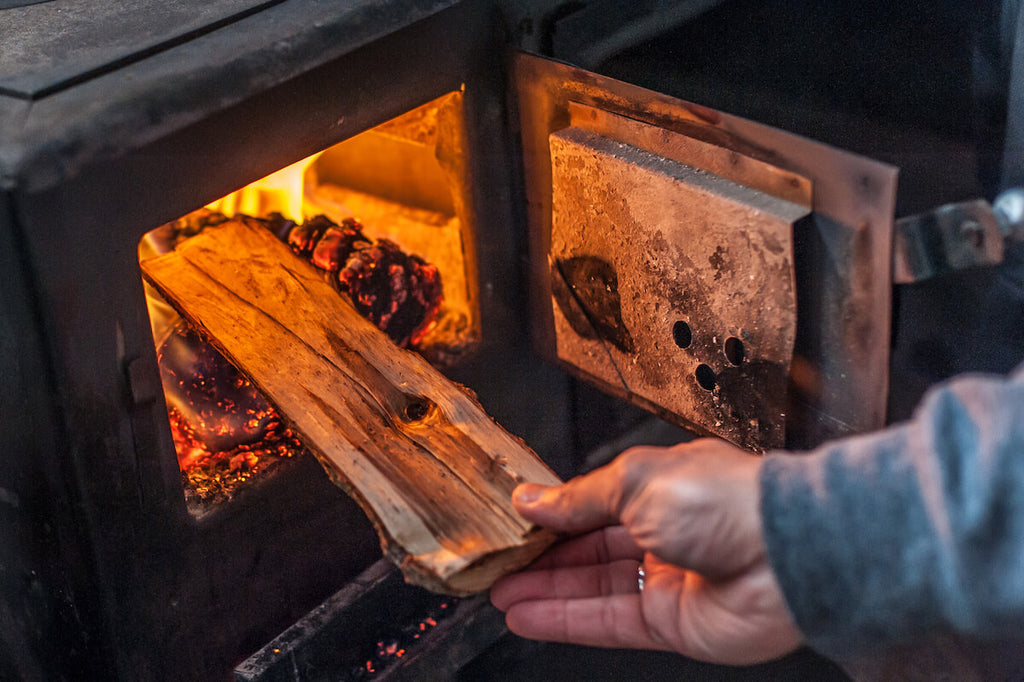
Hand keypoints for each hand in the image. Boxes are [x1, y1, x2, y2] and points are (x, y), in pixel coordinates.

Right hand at [490, 439, 801, 664]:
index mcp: (661, 487)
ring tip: (502, 593)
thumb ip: (578, 498)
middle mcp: (664, 532)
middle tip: (500, 564)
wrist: (784, 554)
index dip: (553, 515)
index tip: (514, 523)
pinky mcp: (671, 624)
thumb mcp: (635, 480)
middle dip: (542, 558)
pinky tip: (530, 616)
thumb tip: (533, 498)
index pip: (592, 504)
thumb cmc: (727, 500)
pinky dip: (565, 620)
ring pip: (592, 588)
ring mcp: (667, 581)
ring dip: (545, 592)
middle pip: (589, 549)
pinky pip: (607, 622)